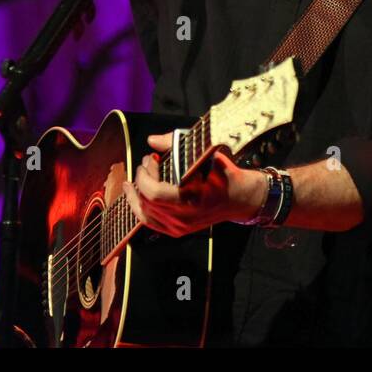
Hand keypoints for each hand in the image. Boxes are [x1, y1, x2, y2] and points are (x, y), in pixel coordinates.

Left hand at [122, 132, 266, 236]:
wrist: (240, 198)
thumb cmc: (224, 174)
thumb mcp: (205, 154)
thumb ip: (177, 145)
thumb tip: (153, 140)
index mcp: (192, 200)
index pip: (156, 193)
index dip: (146, 176)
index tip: (149, 159)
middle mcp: (184, 217)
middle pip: (148, 203)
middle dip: (142, 180)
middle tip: (146, 164)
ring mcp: (180, 227)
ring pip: (145, 215)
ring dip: (135, 196)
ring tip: (132, 182)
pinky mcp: (178, 231)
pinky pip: (151, 223)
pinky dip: (141, 210)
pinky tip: (136, 198)